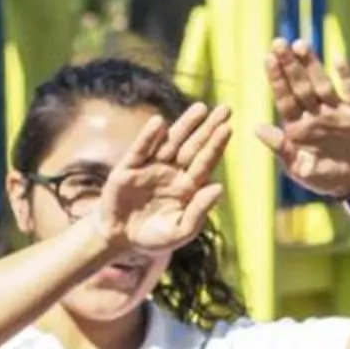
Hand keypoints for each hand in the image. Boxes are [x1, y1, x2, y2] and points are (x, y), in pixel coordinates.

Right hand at [97, 101, 231, 257]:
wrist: (120, 239)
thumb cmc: (154, 237)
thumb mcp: (180, 230)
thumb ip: (199, 212)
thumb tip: (219, 188)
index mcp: (188, 186)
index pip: (205, 162)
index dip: (216, 145)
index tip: (229, 128)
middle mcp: (172, 172)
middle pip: (193, 146)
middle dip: (208, 128)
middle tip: (225, 109)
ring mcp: (150, 167)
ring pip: (170, 142)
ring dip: (185, 125)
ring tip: (201, 109)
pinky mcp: (128, 168)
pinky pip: (140, 150)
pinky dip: (148, 137)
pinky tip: (159, 122)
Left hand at [255, 40, 349, 197]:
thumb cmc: (324, 176)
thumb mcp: (300, 168)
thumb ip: (281, 148)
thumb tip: (256, 128)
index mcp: (298, 126)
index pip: (284, 98)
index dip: (277, 79)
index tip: (268, 59)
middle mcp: (315, 113)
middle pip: (300, 85)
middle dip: (290, 65)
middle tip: (278, 43)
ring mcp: (336, 110)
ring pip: (322, 83)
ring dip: (312, 64)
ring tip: (300, 44)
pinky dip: (346, 74)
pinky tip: (338, 57)